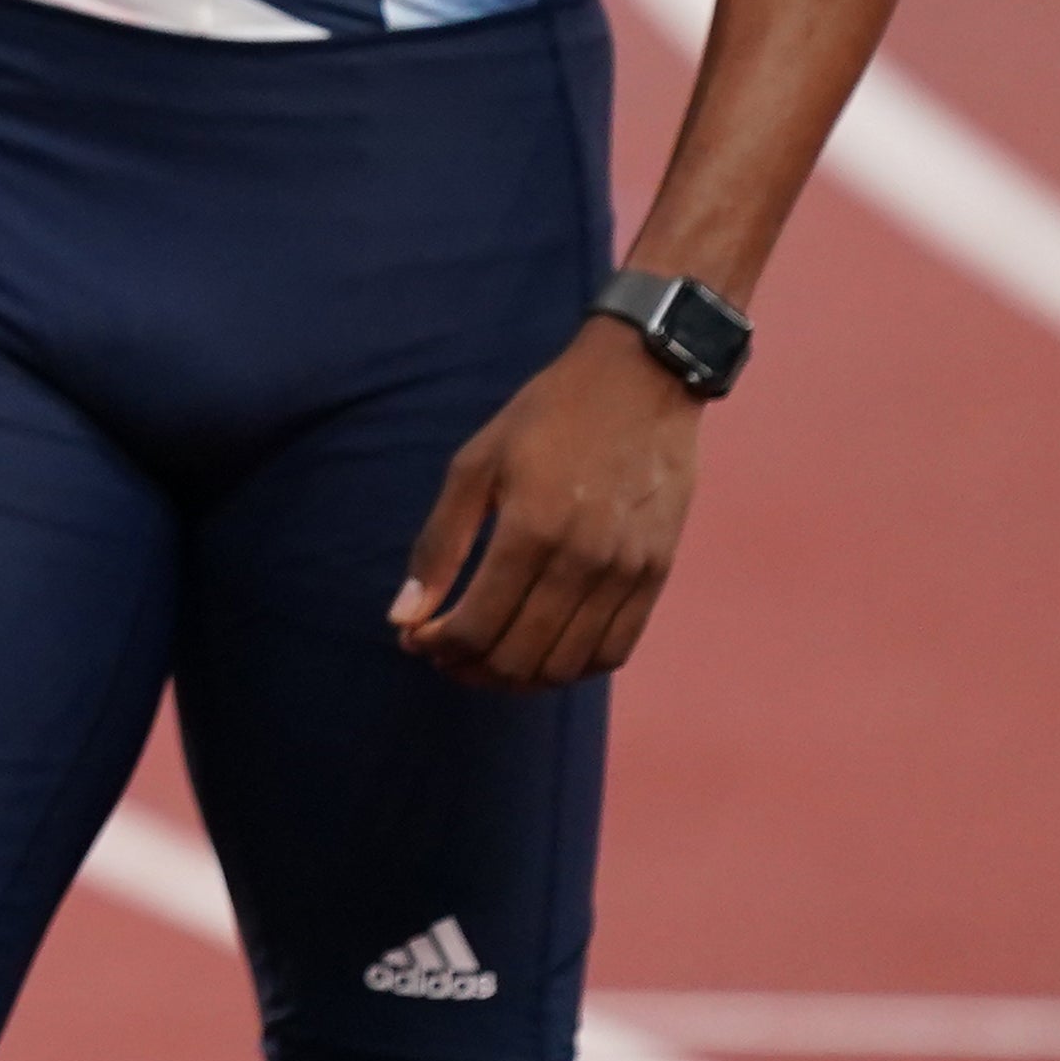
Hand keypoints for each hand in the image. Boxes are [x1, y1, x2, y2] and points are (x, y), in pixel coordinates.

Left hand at [393, 317, 704, 688]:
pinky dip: (573, 666)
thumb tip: (403, 617)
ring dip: (519, 678)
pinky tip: (543, 650)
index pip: (476, 627)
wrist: (641, 383)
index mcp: (530, 529)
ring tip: (487, 660)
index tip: (417, 640)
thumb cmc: (545, 417)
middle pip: (519, 658)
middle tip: (445, 655)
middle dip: (470, 669)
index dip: (439, 648)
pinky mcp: (656, 574)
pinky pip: (615, 650)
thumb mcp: (475, 464)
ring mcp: (626, 572)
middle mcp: (583, 560)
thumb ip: (439, 544)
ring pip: (567, 666)